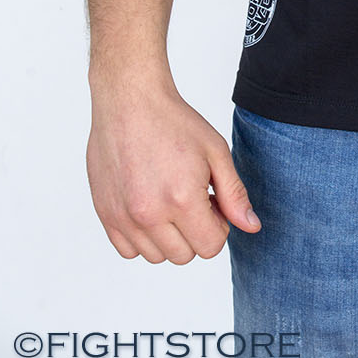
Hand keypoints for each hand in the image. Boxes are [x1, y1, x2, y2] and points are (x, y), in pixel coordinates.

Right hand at [87, 79, 260, 262]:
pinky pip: (128, 250)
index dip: (218, 225)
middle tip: (192, 198)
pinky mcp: (105, 214)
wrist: (130, 102)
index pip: (210, 247)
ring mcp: (124, 217)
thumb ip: (234, 194)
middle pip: (184, 256)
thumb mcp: (216, 152)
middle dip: (195, 232)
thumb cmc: (174, 122)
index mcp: (182, 199)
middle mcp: (149, 215)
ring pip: (156, 256)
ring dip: (168, 236)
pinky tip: (149, 205)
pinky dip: (142, 237)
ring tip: (168, 199)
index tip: (212, 201)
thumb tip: (252, 227)